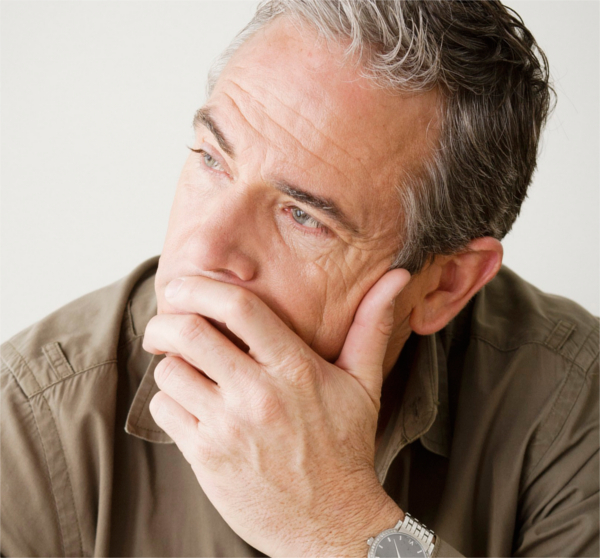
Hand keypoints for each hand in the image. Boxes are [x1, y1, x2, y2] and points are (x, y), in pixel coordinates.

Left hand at [143, 269, 409, 556]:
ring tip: (185, 367)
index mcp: (295, 368)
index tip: (185, 285)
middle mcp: (258, 394)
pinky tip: (190, 403)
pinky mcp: (207, 458)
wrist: (331, 524)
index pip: (239, 308)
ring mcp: (229, 428)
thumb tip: (399, 276)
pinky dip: (169, 399)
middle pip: (188, 333)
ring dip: (169, 362)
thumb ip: (371, 326)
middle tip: (167, 323)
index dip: (201, 287)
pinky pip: (165, 410)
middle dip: (166, 320)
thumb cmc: (346, 448)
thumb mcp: (364, 383)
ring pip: (169, 371)